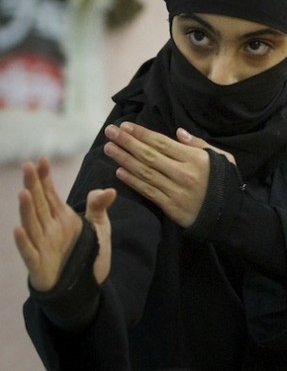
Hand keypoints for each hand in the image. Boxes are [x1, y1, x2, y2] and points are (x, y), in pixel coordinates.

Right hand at [13, 157, 115, 291]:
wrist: (85, 286)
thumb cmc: (87, 255)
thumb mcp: (99, 228)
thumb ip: (99, 208)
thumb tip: (110, 189)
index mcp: (61, 217)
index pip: (50, 194)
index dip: (45, 178)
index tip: (42, 159)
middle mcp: (49, 228)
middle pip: (39, 204)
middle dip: (33, 185)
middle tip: (28, 166)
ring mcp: (42, 245)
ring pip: (31, 224)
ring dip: (26, 210)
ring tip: (23, 193)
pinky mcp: (39, 264)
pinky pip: (29, 251)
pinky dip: (23, 241)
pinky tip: (18, 228)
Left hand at [103, 122, 230, 227]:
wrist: (230, 214)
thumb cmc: (225, 182)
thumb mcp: (222, 158)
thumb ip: (199, 144)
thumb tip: (178, 132)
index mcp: (195, 159)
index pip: (162, 143)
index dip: (142, 134)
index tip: (125, 126)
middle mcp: (183, 173)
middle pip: (149, 155)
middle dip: (127, 142)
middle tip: (110, 132)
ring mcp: (176, 191)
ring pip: (145, 172)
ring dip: (124, 159)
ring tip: (109, 148)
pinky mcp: (171, 207)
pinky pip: (148, 191)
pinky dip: (133, 181)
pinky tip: (119, 172)